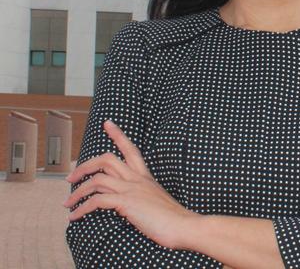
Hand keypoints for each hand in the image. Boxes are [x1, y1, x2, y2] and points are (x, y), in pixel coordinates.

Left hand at [63, 119, 197, 248]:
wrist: (183, 225)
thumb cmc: (172, 218)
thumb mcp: (155, 201)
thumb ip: (142, 197)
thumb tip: (128, 203)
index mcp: (145, 177)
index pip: (131, 149)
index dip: (118, 135)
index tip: (107, 123)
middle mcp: (137, 179)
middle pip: (107, 159)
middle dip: (84, 166)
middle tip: (71, 177)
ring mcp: (132, 189)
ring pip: (97, 179)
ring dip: (77, 192)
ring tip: (67, 203)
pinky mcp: (127, 202)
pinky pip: (97, 201)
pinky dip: (82, 208)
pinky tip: (75, 216)